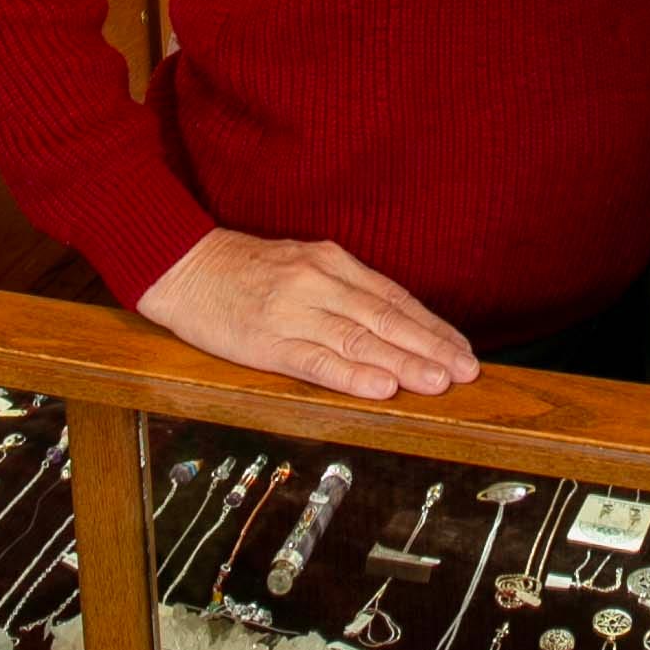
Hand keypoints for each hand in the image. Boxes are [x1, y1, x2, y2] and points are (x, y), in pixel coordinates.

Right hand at [136, 230, 479, 400]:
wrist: (181, 265)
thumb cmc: (244, 271)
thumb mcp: (301, 265)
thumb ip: (345, 291)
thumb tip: (394, 325)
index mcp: (332, 262)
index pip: (395, 298)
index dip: (433, 327)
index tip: (464, 349)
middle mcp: (319, 281)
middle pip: (386, 318)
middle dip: (431, 347)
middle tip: (468, 372)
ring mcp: (293, 310)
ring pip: (360, 339)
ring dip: (404, 363)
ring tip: (439, 382)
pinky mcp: (266, 339)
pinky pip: (316, 360)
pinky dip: (351, 375)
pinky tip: (380, 388)